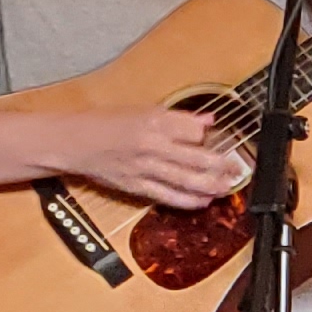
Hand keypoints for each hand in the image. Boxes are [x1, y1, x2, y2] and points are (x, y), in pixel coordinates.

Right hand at [59, 105, 243, 212]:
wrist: (73, 142)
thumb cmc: (105, 122)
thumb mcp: (142, 109)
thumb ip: (178, 117)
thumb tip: (207, 120)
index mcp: (153, 121)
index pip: (194, 131)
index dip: (208, 136)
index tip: (216, 138)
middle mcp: (152, 145)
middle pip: (197, 159)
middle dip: (222, 166)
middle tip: (237, 169)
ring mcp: (145, 168)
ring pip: (187, 181)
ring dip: (212, 186)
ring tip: (228, 186)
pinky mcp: (137, 187)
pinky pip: (168, 197)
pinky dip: (189, 201)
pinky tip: (204, 201)